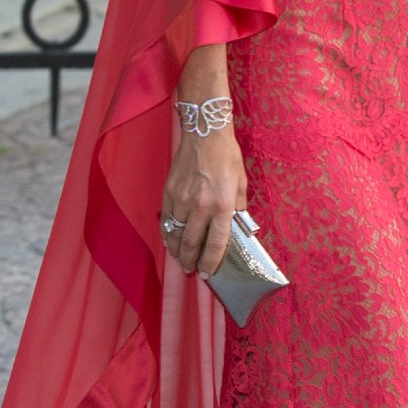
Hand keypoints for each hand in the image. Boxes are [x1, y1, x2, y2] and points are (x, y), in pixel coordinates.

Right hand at [160, 125, 247, 276]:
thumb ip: (237, 208)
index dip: (211, 263)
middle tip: (191, 271)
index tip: (208, 273)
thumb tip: (234, 228)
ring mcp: (182, 200)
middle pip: (192, 244)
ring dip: (178, 252)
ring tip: (181, 261)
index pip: (216, 244)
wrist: (205, 134)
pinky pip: (166, 221)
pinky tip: (170, 241)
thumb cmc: (227, 157)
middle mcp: (201, 206)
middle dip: (191, 262)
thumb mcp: (241, 184)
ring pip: (176, 235)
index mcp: (222, 206)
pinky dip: (167, 235)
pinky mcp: (169, 192)